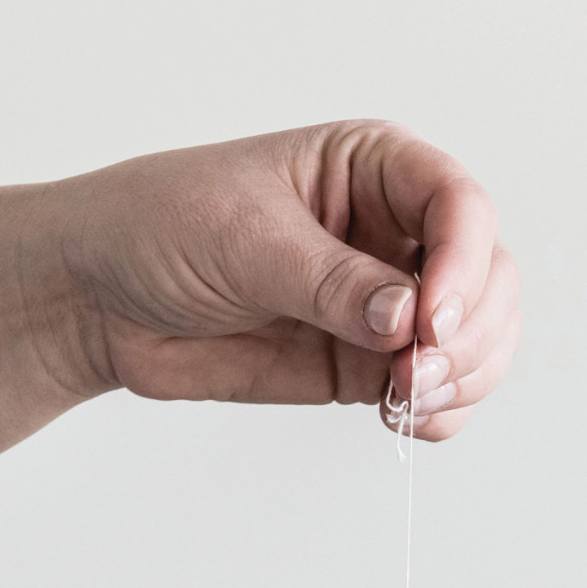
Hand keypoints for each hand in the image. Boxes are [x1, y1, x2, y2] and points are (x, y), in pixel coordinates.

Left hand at [51, 121, 519, 443]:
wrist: (98, 298)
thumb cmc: (159, 228)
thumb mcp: (244, 239)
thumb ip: (329, 281)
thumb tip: (405, 319)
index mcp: (374, 167)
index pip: (459, 205)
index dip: (464, 263)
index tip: (431, 319)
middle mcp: (394, 231)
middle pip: (488, 278)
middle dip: (471, 331)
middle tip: (418, 374)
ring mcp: (385, 303)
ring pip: (476, 342)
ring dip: (464, 378)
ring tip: (408, 402)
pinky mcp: (365, 365)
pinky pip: (432, 393)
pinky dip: (437, 413)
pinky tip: (407, 421)